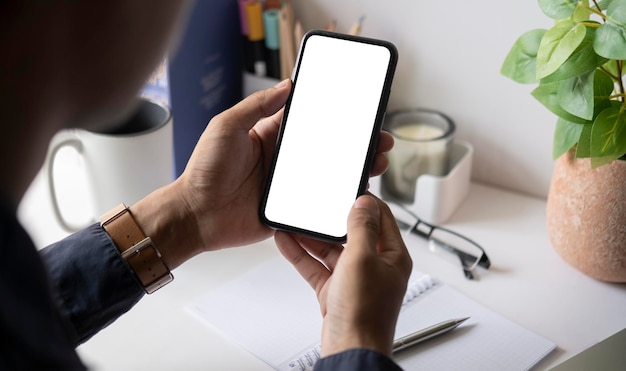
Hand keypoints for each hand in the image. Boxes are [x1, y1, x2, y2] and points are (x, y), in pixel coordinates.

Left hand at [135, 80, 393, 267]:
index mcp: (270, 136)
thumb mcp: (226, 126)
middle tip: (379, 139)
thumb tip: (286, 85)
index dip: (335, 116)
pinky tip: (357, 193)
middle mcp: (283, 160)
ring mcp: (288, 186)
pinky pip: (318, 203)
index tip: (358, 110)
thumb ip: (256, 106)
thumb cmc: (204, 170)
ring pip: (329, 175)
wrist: (195, 215)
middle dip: (355, 143)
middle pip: (327, 148)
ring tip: (376, 162)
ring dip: (353, 169)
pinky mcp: (288, 209)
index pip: (309, 122)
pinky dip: (338, 198)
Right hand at [275, 194, 411, 356]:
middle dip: (331, 219)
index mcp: (393, 256)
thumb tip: (364, 202)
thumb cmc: (365, 314)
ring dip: (312, 237)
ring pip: (331, 249)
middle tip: (316, 203)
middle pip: (352, 232)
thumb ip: (362, 228)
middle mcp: (376, 265)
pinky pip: (317, 266)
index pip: (382, 217)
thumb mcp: (362, 259)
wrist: (350, 349)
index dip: (365, 201)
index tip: (348, 187)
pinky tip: (287, 242)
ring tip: (293, 221)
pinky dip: (302, 255)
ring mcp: (355, 278)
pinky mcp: (336, 291)